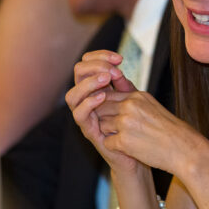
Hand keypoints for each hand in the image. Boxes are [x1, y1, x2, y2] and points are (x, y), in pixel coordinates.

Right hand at [64, 50, 137, 171]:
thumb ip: (123, 85)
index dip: (100, 56)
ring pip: (72, 95)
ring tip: (105, 79)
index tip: (120, 58)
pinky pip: (79, 114)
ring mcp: (85, 115)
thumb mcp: (131, 100)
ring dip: (88, 83)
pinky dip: (88, 103)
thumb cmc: (134, 125)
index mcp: (96, 87)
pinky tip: (102, 97)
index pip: (88, 62)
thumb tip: (118, 68)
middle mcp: (86, 98)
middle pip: (77, 73)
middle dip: (95, 66)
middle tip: (112, 70)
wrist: (137, 153)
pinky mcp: (88, 130)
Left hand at [91, 88, 204, 177]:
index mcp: (137, 96)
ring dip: (110, 134)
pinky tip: (129, 149)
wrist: (185, 149)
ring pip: (102, 126)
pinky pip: (107, 142)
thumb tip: (119, 101)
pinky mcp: (124, 141)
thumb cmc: (171, 131)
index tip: (114, 117)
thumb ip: (135, 102)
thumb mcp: (153, 107)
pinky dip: (116, 147)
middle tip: (118, 130)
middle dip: (105, 120)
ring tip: (127, 139)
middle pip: (101, 109)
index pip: (107, 96)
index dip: (106, 108)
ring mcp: (125, 123)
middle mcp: (129, 106)